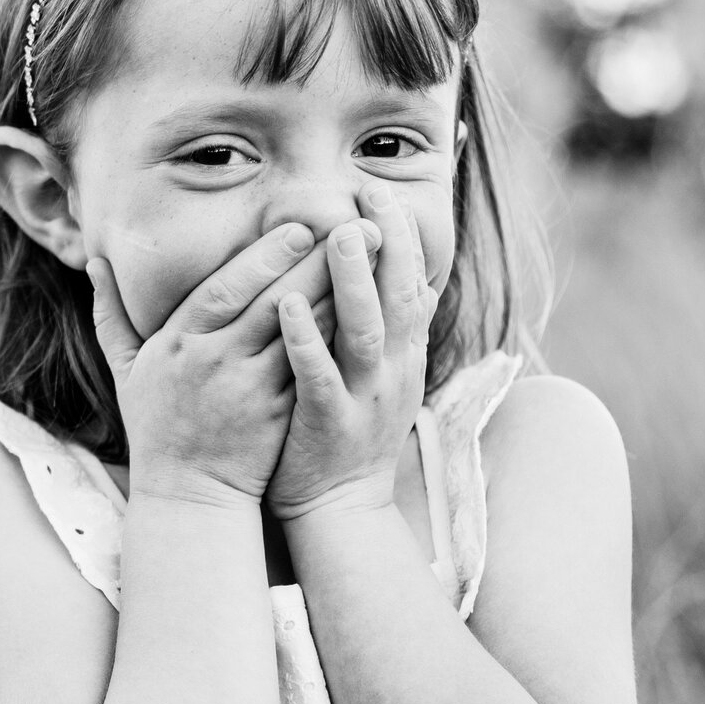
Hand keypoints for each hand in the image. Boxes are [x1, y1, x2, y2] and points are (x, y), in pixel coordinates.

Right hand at [89, 223, 373, 507]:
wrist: (188, 494)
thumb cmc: (157, 426)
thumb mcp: (125, 370)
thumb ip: (112, 314)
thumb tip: (95, 263)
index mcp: (177, 344)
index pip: (223, 290)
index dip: (263, 258)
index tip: (298, 228)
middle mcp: (214, 362)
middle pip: (271, 302)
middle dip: (314, 262)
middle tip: (354, 227)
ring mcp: (250, 390)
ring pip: (301, 333)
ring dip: (338, 293)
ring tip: (371, 260)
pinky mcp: (279, 414)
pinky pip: (313, 365)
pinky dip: (338, 336)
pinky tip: (366, 312)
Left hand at [266, 186, 436, 520]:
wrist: (341, 510)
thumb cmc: (350, 435)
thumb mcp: (385, 379)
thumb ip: (397, 332)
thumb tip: (418, 284)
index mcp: (401, 355)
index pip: (410, 284)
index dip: (399, 238)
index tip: (380, 193)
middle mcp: (391, 371)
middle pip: (396, 296)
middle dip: (386, 244)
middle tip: (368, 196)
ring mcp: (364, 397)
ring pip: (365, 330)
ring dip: (353, 281)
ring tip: (337, 236)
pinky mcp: (330, 423)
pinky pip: (319, 376)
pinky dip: (306, 338)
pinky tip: (287, 305)